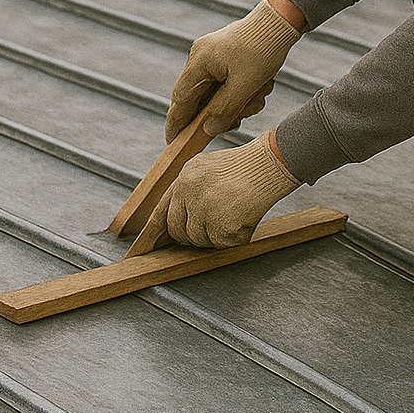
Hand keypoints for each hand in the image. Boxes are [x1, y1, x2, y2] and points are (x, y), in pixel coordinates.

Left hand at [138, 132, 300, 249]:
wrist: (269, 164)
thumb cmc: (245, 165)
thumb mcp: (207, 166)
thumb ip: (188, 188)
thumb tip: (178, 217)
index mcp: (183, 179)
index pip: (161, 212)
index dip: (153, 233)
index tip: (144, 248)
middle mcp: (188, 195)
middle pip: (178, 230)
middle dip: (192, 233)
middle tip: (213, 224)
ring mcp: (203, 212)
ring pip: (200, 240)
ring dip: (215, 234)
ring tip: (234, 212)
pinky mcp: (221, 228)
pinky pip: (221, 244)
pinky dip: (234, 237)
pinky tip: (244, 217)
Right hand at [165, 0, 302, 142]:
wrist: (283, 19)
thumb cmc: (263, 48)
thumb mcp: (246, 85)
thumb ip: (224, 110)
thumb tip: (208, 130)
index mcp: (199, 61)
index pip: (180, 100)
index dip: (177, 123)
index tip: (173, 143)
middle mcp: (201, 57)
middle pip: (199, 98)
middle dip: (219, 113)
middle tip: (238, 121)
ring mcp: (212, 55)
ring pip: (216, 92)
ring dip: (236, 102)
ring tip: (258, 99)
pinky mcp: (226, 56)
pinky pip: (227, 82)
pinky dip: (241, 91)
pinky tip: (260, 89)